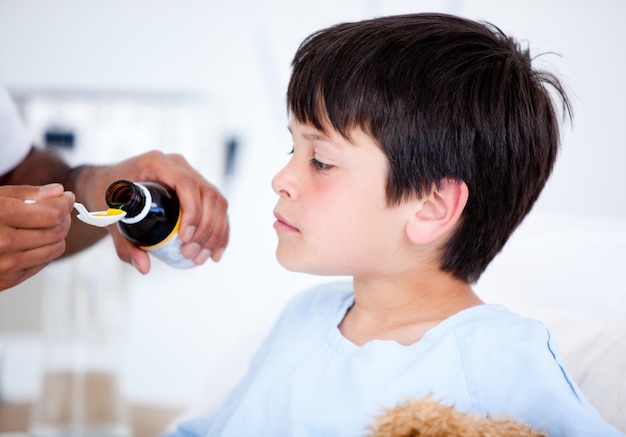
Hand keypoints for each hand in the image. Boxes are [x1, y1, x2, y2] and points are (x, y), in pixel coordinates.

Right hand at [0, 184, 73, 290]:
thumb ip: (27, 194)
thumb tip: (58, 191)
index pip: (52, 214)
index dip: (65, 203)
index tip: (66, 197)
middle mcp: (3, 243)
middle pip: (58, 231)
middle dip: (64, 217)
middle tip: (59, 209)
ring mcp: (6, 265)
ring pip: (56, 248)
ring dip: (58, 234)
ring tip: (47, 224)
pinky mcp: (8, 280)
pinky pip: (43, 262)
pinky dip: (45, 249)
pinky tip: (33, 239)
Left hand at [79, 151, 228, 273]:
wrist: (106, 183)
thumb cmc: (105, 195)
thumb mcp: (109, 218)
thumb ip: (124, 244)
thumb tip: (143, 267)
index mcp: (156, 163)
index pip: (187, 184)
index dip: (193, 211)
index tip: (185, 237)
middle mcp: (178, 165)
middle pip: (208, 194)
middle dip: (205, 228)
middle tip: (192, 254)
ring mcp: (190, 174)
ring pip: (217, 201)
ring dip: (215, 232)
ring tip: (202, 257)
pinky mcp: (197, 187)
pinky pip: (217, 207)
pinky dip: (220, 230)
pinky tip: (215, 251)